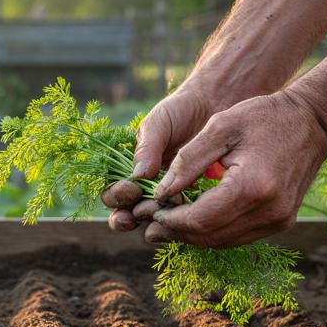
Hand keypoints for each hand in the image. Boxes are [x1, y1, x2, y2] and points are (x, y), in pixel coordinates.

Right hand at [101, 88, 218, 231]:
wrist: (214, 105)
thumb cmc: (180, 112)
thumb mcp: (158, 123)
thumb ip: (147, 148)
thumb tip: (137, 176)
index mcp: (131, 170)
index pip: (113, 193)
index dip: (117, 195)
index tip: (131, 187)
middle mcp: (146, 187)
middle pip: (126, 215)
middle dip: (127, 218)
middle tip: (139, 212)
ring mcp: (170, 196)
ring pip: (153, 220)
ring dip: (154, 220)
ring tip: (164, 212)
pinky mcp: (193, 200)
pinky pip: (183, 217)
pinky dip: (181, 218)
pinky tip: (186, 213)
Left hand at [142, 90, 326, 247]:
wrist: (312, 122)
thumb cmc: (264, 117)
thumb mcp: (220, 127)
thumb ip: (189, 160)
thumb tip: (162, 193)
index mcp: (252, 186)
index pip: (200, 219)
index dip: (171, 220)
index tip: (151, 212)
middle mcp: (269, 211)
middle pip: (211, 236)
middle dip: (178, 233)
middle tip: (151, 226)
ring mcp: (279, 221)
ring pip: (224, 242)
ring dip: (194, 237)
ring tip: (169, 225)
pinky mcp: (282, 222)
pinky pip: (240, 236)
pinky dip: (215, 232)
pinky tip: (196, 221)